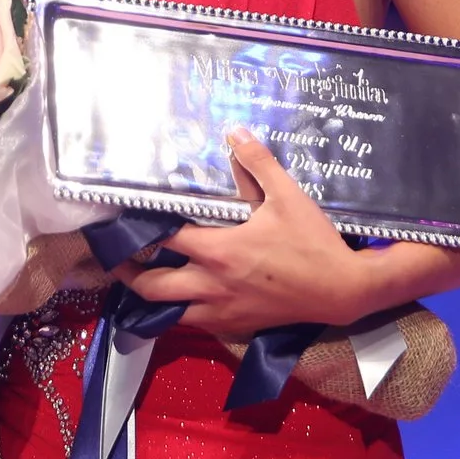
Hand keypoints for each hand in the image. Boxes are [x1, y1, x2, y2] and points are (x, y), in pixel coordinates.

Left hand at [115, 131, 384, 332]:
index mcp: (218, 250)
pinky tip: (180, 299)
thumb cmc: (313, 242)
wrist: (343, 289)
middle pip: (152, 286)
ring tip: (140, 281)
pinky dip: (180, 313)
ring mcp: (222, 310)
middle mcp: (212, 284)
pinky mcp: (236, 325)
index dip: (140, 230)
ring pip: (169, 313)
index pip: (163, 240)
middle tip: (117, 259)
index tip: (123, 220)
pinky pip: (195, 324)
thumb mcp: (286, 196)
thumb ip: (257, 163)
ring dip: (152, 298)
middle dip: (128, 273)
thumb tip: (235, 132)